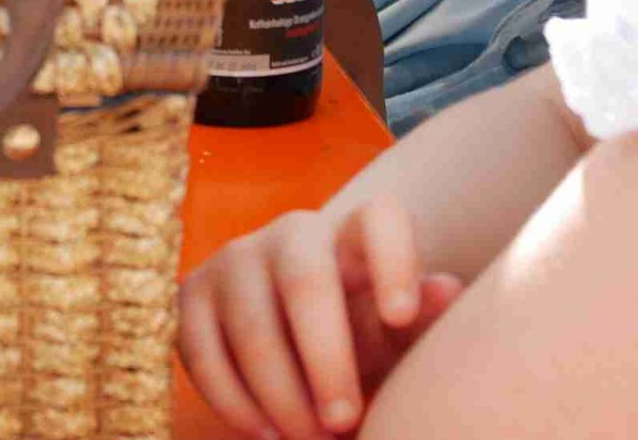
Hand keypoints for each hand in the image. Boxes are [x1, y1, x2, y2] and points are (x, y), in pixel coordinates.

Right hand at [178, 199, 463, 439]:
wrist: (294, 330)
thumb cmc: (361, 330)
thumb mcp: (395, 328)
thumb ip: (423, 313)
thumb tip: (446, 290)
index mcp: (355, 233)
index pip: (380, 220)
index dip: (393, 259)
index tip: (403, 316)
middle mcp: (294, 233)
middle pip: (305, 279)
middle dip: (325, 357)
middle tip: (343, 422)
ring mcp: (236, 259)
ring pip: (251, 323)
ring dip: (280, 394)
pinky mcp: (191, 294)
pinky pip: (202, 351)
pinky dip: (233, 402)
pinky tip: (265, 435)